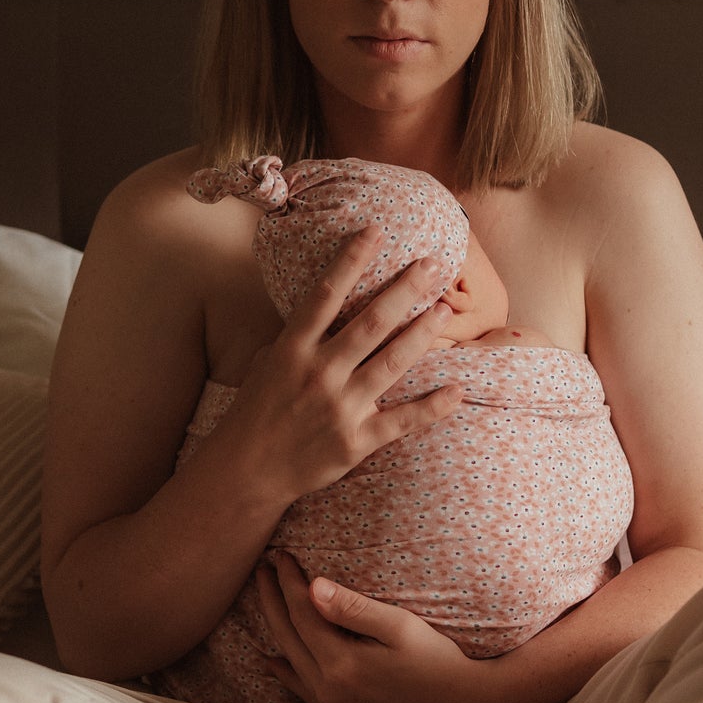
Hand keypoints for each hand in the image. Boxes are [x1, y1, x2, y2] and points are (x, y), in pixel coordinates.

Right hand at [220, 227, 465, 506]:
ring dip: (422, 334)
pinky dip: (432, 407)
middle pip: (370, 323)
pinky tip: (457, 391)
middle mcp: (317, 374)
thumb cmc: (255, 412)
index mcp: (291, 350)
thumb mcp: (263, 364)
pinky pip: (402, 422)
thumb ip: (294, 337)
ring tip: (446, 309)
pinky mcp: (355, 442)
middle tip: (434, 264)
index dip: (350, 260)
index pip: (324, 295)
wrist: (245, 472)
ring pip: (391, 363)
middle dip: (404, 290)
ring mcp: (339, 408)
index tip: (376, 230)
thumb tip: (318, 306)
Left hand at [255, 553, 500, 702]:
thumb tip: (311, 587)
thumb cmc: (438, 659)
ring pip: (291, 666)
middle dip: (273, 601)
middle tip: (262, 570)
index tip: (281, 556)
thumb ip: (353, 608)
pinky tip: (275, 663)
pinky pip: (304, 693)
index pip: (303, 614)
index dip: (289, 583)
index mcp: (342, 665)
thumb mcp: (399, 626)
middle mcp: (331, 692)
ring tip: (265, 603)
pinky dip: (287, 674)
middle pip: (288, 638)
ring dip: (276, 633)